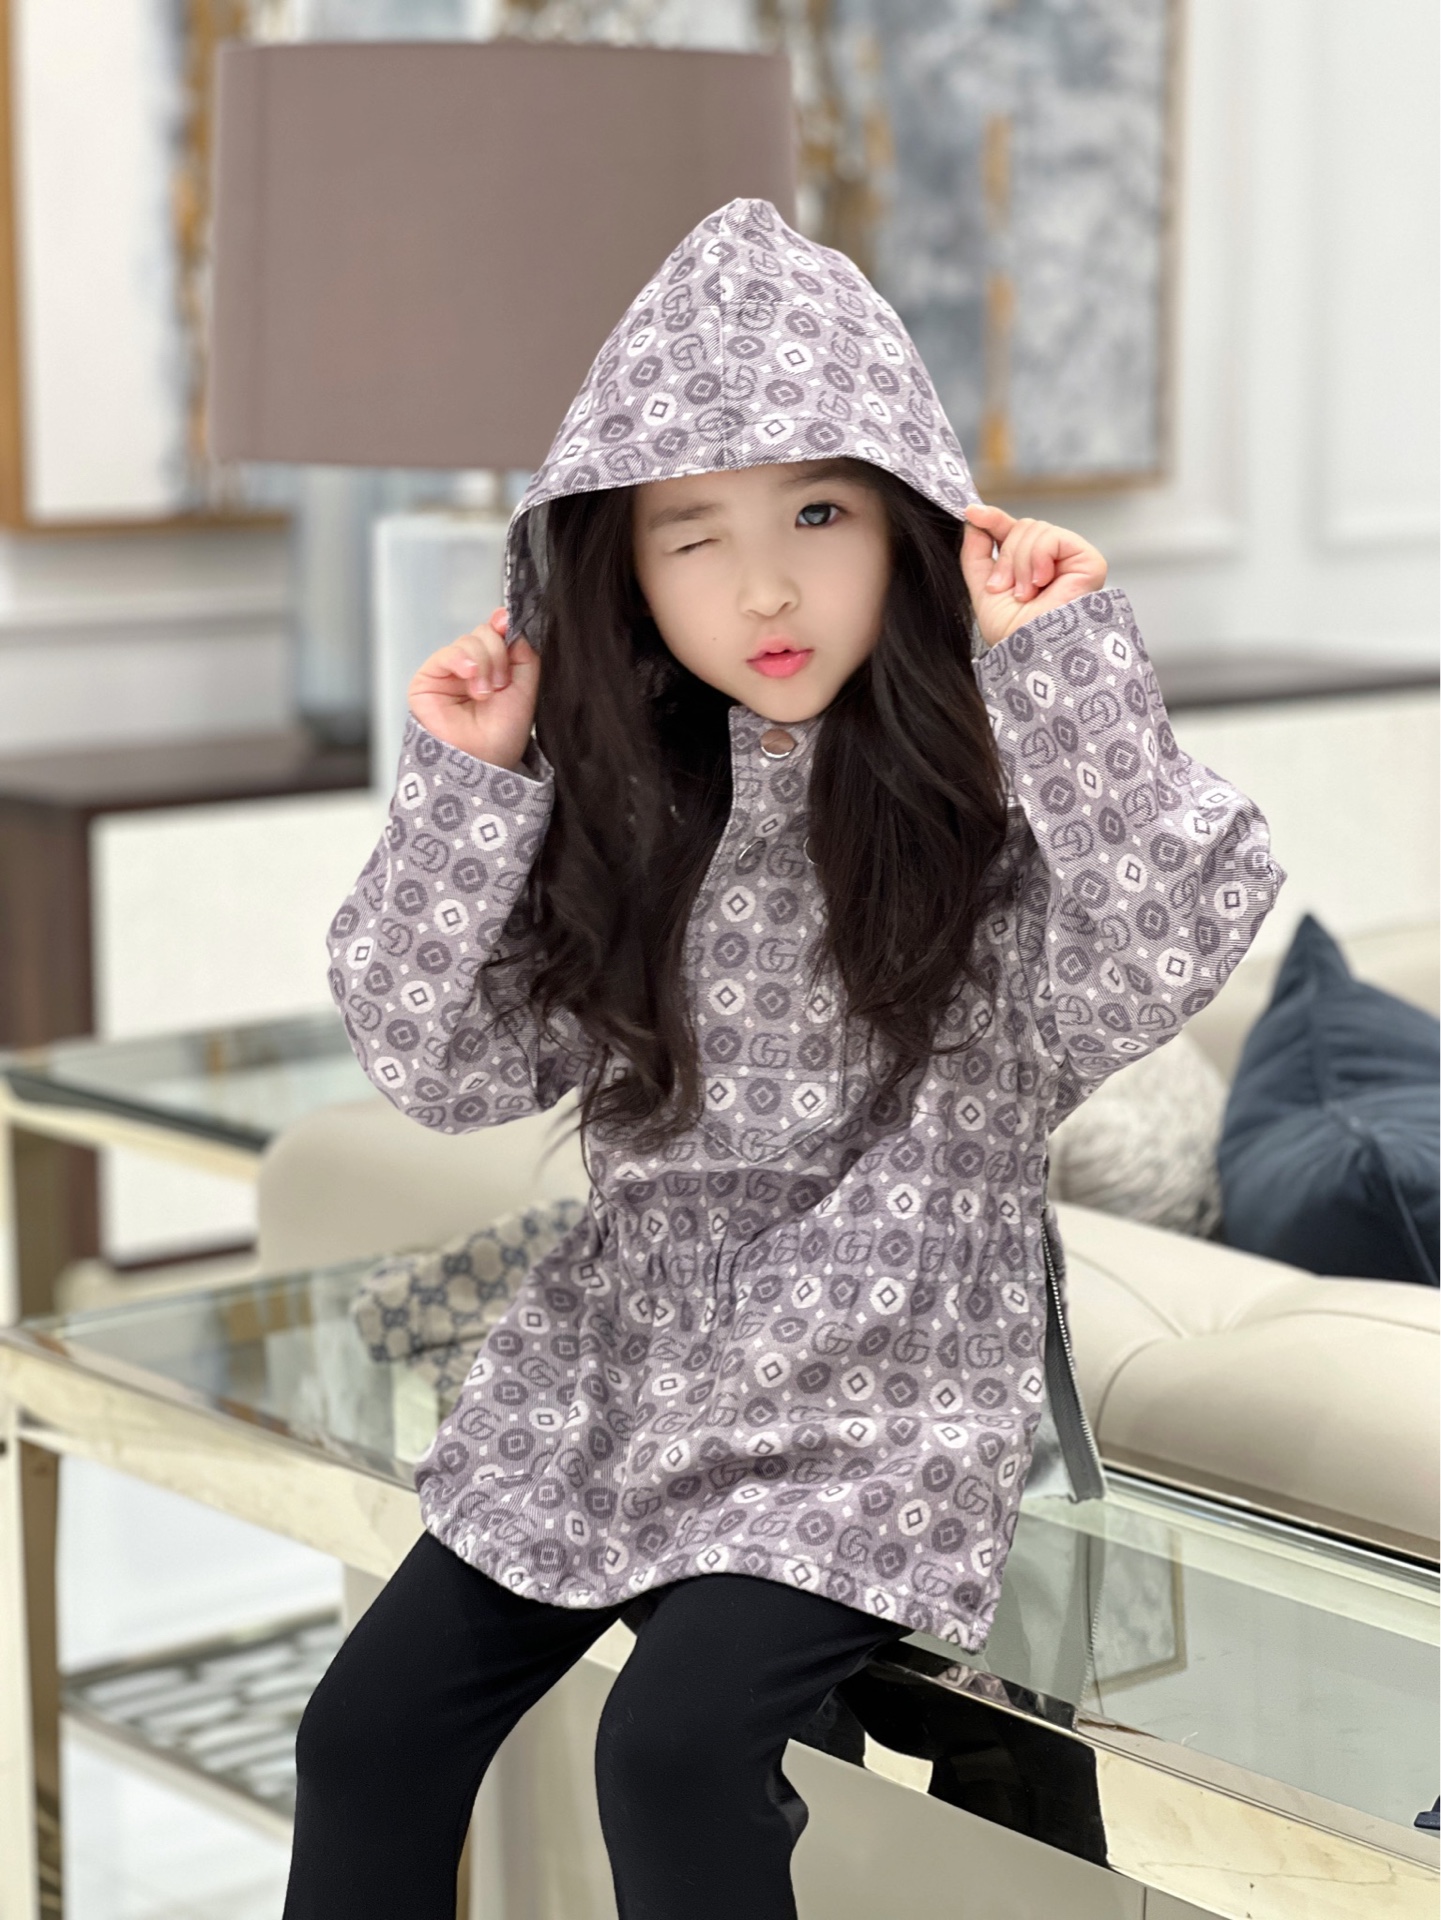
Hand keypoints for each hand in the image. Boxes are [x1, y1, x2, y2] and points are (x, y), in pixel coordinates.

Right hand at [407, 609, 538, 771]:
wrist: (484, 761)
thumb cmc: (503, 734)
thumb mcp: (526, 687)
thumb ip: (523, 652)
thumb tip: (510, 621)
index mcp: (495, 667)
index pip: (497, 632)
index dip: (503, 625)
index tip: (509, 625)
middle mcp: (472, 667)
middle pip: (484, 633)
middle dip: (497, 654)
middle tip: (500, 684)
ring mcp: (450, 672)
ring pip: (467, 641)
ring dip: (483, 664)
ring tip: (485, 693)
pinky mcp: (428, 678)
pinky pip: (447, 653)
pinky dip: (463, 661)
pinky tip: (471, 682)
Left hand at [960, 504, 1107, 649]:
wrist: (1032, 651)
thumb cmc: (1012, 633)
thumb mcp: (983, 589)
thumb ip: (976, 554)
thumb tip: (973, 520)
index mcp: (1030, 567)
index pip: (1012, 530)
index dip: (992, 519)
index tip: (971, 512)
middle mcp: (1053, 561)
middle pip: (1022, 526)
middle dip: (1006, 558)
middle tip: (1007, 588)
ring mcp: (1072, 559)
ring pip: (1034, 529)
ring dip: (1020, 565)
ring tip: (1027, 594)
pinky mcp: (1088, 560)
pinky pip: (1052, 536)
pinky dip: (1038, 559)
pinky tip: (1042, 583)